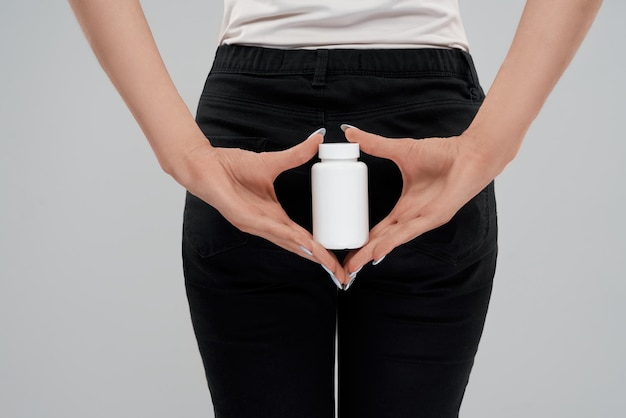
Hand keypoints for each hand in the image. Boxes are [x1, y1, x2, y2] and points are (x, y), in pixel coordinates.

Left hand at [181, 129, 347, 285]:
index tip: (339, 261)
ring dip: (308, 252)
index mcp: (274, 216)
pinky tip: (302, 243)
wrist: (204, 163)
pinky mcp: (241, 217)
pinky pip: (267, 228)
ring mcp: (253, 223)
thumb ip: (296, 155)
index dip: (321, 250)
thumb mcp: (272, 161)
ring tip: (328, 262)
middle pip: (299, 247)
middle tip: (342, 274)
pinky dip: (285, 236)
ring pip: (286, 242)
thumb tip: (318, 140)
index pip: (303, 238)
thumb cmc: (231, 166)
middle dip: (321, 261)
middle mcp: (266, 225)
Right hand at [341, 126, 502, 276]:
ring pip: (393, 240)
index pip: (379, 229)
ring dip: (374, 252)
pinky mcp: (436, 216)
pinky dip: (393, 241)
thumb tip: (350, 132)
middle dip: (363, 254)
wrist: (470, 152)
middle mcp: (413, 217)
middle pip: (383, 240)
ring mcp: (424, 219)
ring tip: (356, 264)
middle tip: (344, 267)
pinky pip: (410, 232)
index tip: (345, 248)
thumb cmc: (443, 153)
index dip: (363, 239)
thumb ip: (374, 144)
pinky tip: (379, 250)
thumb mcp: (400, 149)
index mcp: (405, 207)